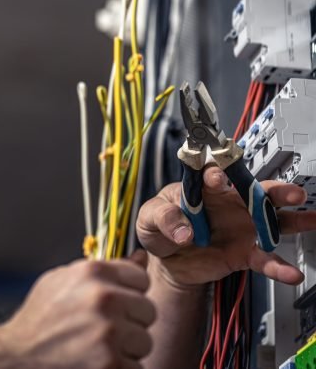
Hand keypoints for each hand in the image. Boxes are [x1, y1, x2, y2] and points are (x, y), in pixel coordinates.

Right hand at [0, 251, 155, 368]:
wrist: (16, 358)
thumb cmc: (39, 320)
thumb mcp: (62, 281)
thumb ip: (105, 269)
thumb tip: (141, 258)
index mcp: (92, 272)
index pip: (140, 278)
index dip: (129, 292)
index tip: (117, 303)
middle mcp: (104, 299)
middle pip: (148, 310)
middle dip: (130, 321)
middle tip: (104, 329)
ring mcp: (109, 334)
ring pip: (144, 341)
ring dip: (127, 348)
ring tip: (98, 347)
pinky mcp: (111, 365)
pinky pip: (137, 367)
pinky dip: (120, 368)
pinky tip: (96, 363)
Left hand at [137, 165, 315, 286]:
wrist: (167, 260)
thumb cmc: (160, 228)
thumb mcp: (149, 218)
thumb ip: (163, 217)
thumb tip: (182, 232)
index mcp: (203, 188)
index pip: (213, 176)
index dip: (216, 175)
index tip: (216, 178)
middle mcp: (228, 204)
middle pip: (255, 192)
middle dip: (275, 190)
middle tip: (291, 192)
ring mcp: (240, 228)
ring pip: (270, 220)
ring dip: (291, 219)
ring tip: (310, 218)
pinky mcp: (243, 253)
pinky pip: (264, 258)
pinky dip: (278, 266)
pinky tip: (290, 273)